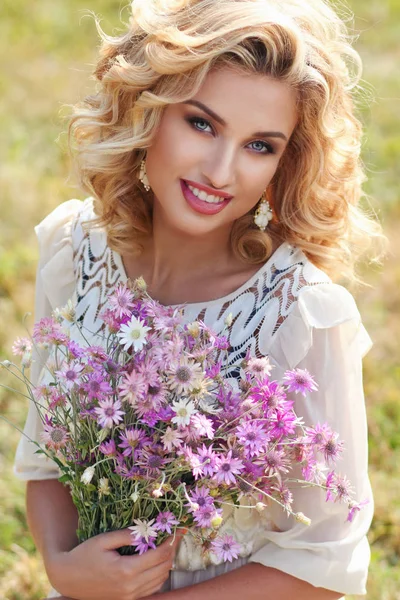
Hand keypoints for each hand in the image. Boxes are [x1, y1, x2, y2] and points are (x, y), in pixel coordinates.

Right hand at [45, 528, 183, 599]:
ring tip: (165, 547)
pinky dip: (159, 576)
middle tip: (173, 537)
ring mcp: (129, 596)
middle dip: (171, 551)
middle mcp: (130, 587)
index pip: (159, 556)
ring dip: (166, 564)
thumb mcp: (103, 540)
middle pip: (163, 568)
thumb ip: (126, 535)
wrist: (67, 578)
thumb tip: (147, 530)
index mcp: (126, 570)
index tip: (177, 530)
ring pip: (160, 580)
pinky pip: (151, 589)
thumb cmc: (83, 555)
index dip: (171, 542)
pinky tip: (155, 563)